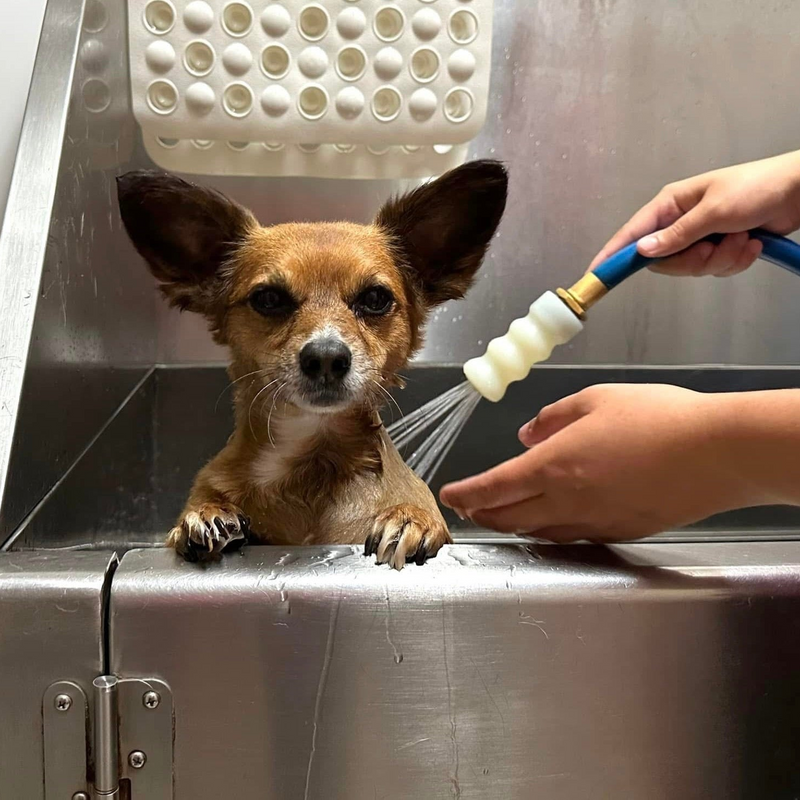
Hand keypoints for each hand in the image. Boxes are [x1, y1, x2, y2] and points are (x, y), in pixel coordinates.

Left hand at [439, 385, 765, 541]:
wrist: (716, 453)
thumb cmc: (659, 418)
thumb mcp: (596, 400)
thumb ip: (554, 417)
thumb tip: (529, 433)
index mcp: (554, 466)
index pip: (493, 487)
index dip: (466, 493)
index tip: (450, 495)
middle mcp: (568, 501)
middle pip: (509, 516)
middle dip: (481, 512)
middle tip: (468, 507)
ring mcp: (595, 522)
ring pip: (538, 531)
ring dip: (511, 524)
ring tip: (499, 516)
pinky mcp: (620, 531)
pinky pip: (572, 535)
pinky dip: (548, 529)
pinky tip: (550, 521)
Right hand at [589, 150, 799, 276]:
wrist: (799, 191)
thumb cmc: (758, 187)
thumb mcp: (713, 212)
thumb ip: (676, 236)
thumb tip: (642, 252)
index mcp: (670, 204)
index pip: (632, 234)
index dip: (614, 255)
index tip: (596, 273)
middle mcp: (680, 221)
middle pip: (664, 261)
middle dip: (692, 261)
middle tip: (713, 246)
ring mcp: (700, 236)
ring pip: (692, 268)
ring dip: (721, 259)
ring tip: (741, 238)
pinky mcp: (720, 247)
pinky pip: (715, 269)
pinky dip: (735, 261)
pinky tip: (751, 243)